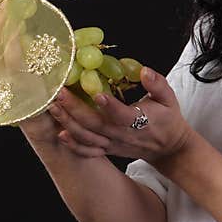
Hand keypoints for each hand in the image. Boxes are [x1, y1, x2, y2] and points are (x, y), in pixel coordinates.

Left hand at [48, 68, 192, 167]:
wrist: (168, 147)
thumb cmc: (168, 119)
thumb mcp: (169, 98)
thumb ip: (157, 84)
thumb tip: (145, 70)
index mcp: (138, 121)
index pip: (121, 115)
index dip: (109, 106)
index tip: (96, 94)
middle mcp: (122, 135)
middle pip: (95, 125)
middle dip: (74, 109)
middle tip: (59, 93)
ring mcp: (113, 144)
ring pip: (87, 137)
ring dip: (68, 123)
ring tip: (53, 108)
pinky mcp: (108, 150)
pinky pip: (88, 150)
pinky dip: (73, 145)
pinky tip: (60, 133)